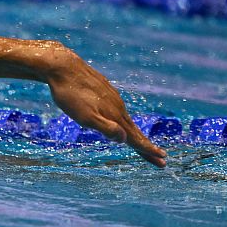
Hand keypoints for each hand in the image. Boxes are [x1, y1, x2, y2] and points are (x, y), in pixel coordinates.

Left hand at [37, 42, 166, 167]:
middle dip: (146, 146)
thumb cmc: (70, 95)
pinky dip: (123, 121)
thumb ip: (105, 128)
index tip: (163, 160)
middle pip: (134, 131)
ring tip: (141, 144)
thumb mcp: (84, 116)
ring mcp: (112, 98)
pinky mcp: (105, 91)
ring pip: (126, 119)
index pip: (134, 138)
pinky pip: (117, 110)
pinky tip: (119, 121)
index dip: (148, 150)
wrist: (63, 67)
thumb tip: (124, 139)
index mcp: (114, 115)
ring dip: (135, 133)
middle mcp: (117, 107)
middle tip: (161, 159)